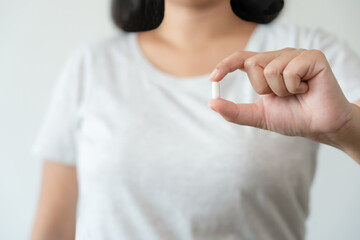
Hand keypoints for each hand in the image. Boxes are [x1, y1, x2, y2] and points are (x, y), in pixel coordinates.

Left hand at [208, 48, 353, 144]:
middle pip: (252, 63)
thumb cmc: (292, 118)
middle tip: (281, 96)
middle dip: (263, 88)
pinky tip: (307, 89)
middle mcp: (279, 56)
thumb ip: (234, 111)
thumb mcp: (258, 115)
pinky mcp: (313, 57)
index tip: (213, 79)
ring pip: (271, 69)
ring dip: (281, 90)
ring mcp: (296, 55)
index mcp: (266, 67)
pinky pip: (290, 70)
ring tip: (296, 94)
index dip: (226, 65)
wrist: (319, 127)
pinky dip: (295, 87)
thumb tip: (211, 103)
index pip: (241, 58)